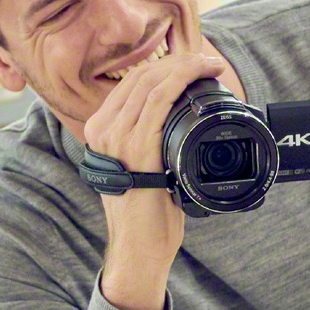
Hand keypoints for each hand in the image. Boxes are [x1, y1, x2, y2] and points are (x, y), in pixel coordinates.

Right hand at [82, 24, 231, 309]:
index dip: (165, 65)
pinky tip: (203, 73)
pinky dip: (184, 78)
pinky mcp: (137, 145)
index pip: (132, 82)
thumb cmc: (144, 212)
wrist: (137, 248)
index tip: (193, 64)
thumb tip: (172, 121)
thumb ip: (144, 141)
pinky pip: (161, 97)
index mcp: (99, 129)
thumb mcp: (136, 168)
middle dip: (178, 61)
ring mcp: (117, 136)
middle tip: (207, 61)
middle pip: (141, 75)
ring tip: (210, 65)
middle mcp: (102, 128)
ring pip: (152, 80)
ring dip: (186, 65)